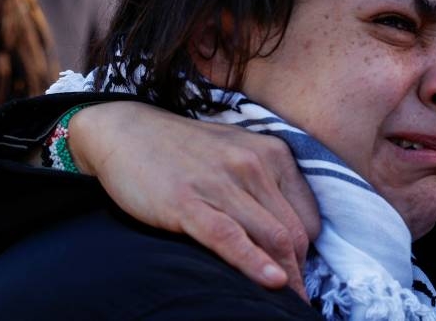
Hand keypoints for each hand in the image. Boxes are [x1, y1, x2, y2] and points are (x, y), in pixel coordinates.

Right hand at [68, 102, 319, 300]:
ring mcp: (222, 183)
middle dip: (300, 272)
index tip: (299, 273)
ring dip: (286, 276)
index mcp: (273, 154)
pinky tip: (272, 282)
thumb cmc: (185, 149)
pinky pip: (230, 237)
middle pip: (294, 231)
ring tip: (291, 305)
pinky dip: (254, 263)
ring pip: (270, 236)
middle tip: (300, 301)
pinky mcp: (189, 202)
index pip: (307, 215)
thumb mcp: (237, 155)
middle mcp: (255, 165)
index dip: (307, 251)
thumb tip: (286, 231)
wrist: (128, 131)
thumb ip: (265, 185)